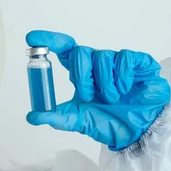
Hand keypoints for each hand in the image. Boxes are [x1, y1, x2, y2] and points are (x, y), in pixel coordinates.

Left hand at [25, 30, 170, 150]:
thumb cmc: (109, 121)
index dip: (49, 40)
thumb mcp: (78, 120)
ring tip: (112, 98)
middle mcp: (97, 63)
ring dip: (104, 82)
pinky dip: (122, 77)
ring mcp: (117, 62)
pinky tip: (126, 90)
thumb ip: (56, 117)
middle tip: (89, 96)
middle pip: (80, 52)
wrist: (139, 131)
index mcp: (81, 72)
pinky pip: (125, 58)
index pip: (63, 48)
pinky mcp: (139, 63)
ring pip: (102, 56)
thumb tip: (32, 116)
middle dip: (81, 76)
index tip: (32, 38)